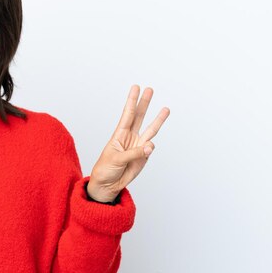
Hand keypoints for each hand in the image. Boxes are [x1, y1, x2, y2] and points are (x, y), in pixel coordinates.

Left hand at [87, 85, 169, 201]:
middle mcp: (129, 137)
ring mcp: (138, 146)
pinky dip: (150, 148)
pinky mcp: (144, 156)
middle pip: (139, 117)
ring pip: (150, 129)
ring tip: (166, 109)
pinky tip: (148, 149)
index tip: (136, 87)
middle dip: (144, 103)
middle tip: (150, 89)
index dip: (132, 101)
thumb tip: (150, 146)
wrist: (108, 185)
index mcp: (119, 134)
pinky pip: (150, 149)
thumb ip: (134, 153)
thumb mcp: (116, 160)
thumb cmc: (105, 169)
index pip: (127, 114)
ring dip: (158, 119)